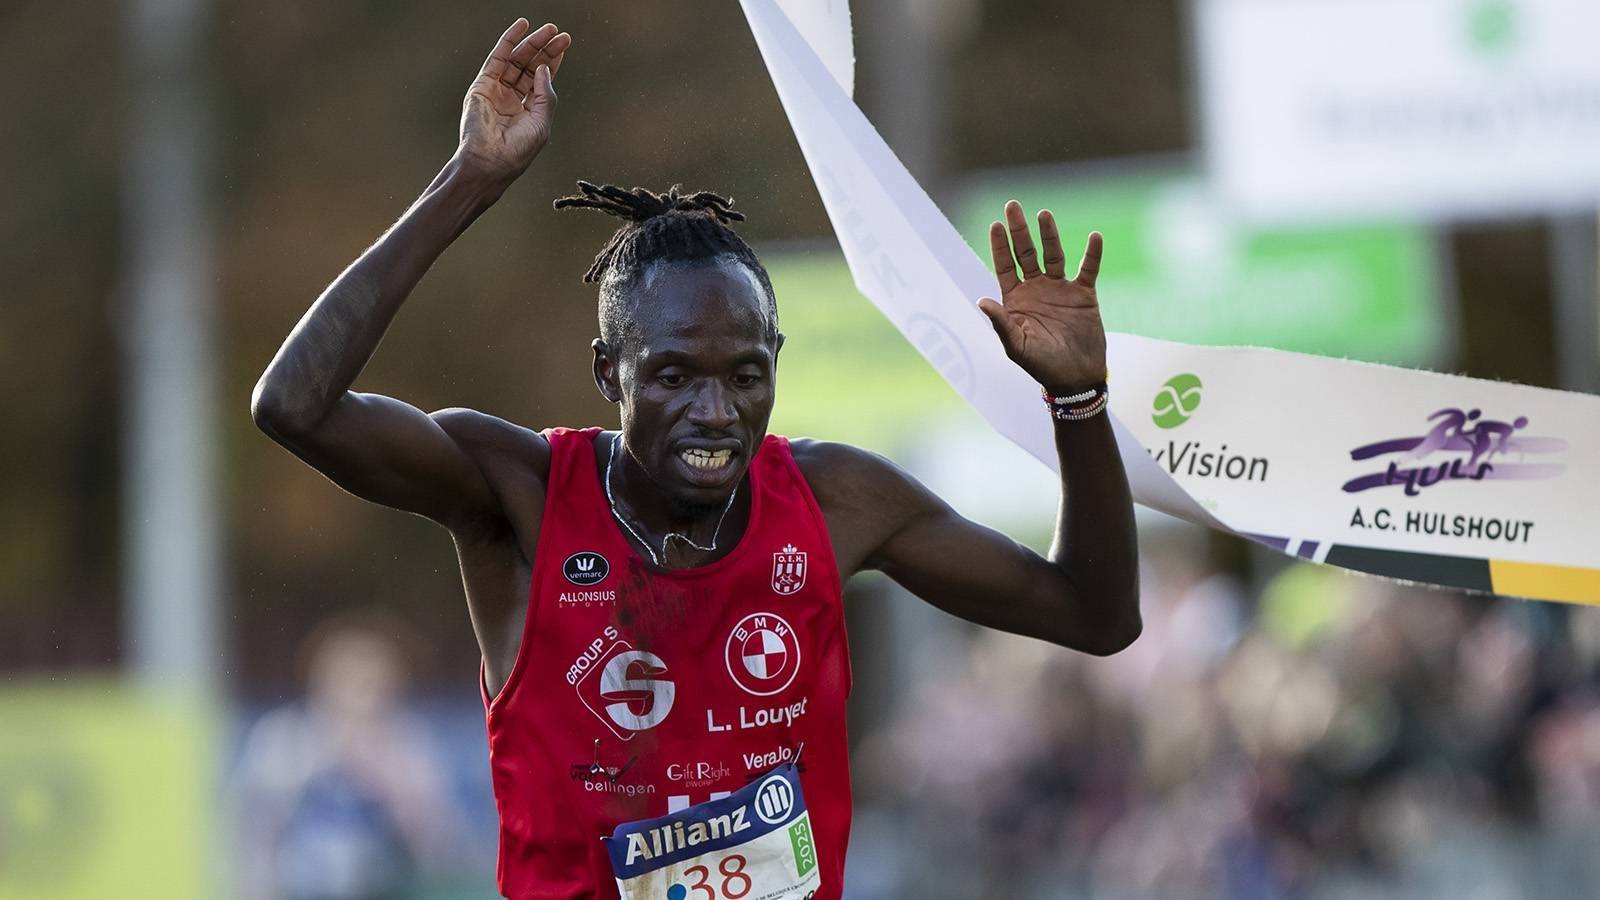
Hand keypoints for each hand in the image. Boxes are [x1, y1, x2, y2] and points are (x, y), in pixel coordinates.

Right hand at [458, 19, 571, 183]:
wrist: (490, 161)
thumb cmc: (517, 150)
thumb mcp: (541, 122)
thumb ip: (545, 94)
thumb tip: (544, 67)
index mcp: (527, 110)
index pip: (541, 80)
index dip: (553, 61)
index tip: (564, 44)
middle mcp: (511, 98)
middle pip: (530, 67)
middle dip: (546, 49)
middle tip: (560, 34)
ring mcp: (496, 90)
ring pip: (516, 60)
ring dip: (532, 43)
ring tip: (549, 29)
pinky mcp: (482, 85)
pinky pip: (497, 58)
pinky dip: (509, 40)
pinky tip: (522, 26)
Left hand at [977, 201, 1106, 393]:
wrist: (1075, 377)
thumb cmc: (1041, 365)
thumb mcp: (1017, 346)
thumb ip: (1001, 323)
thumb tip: (981, 300)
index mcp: (1016, 299)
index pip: (1005, 265)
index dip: (1000, 245)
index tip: (996, 224)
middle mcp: (1036, 289)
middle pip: (1026, 253)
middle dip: (1019, 230)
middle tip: (1012, 205)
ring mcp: (1060, 289)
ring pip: (1054, 255)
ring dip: (1049, 235)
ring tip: (1044, 214)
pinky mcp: (1083, 295)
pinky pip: (1088, 269)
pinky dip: (1091, 254)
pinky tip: (1094, 237)